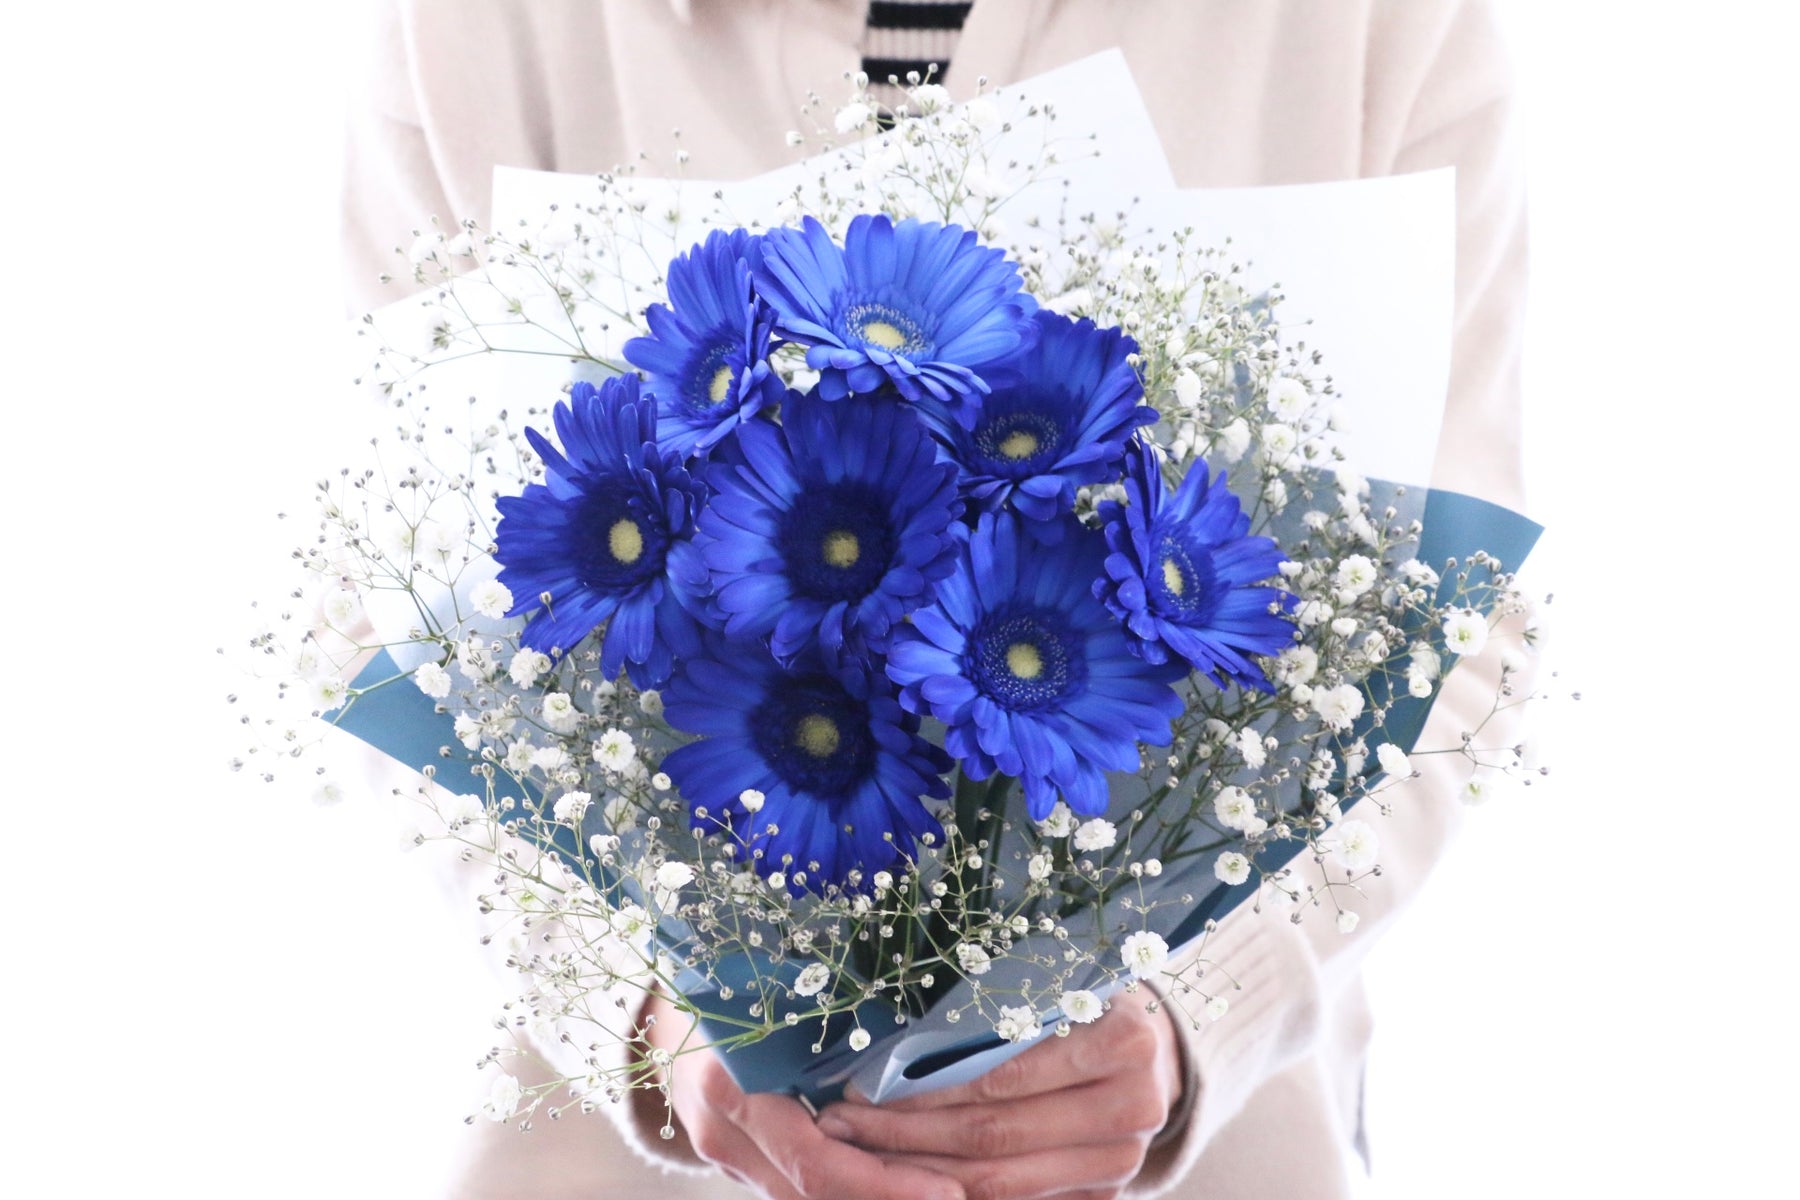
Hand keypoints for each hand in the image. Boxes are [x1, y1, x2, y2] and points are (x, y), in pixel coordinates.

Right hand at [642, 992, 966, 1199]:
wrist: (663, 996)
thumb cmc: (731, 977)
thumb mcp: (777, 988)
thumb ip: (834, 1020)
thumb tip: (923, 1038)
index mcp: (732, 1085)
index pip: (816, 1162)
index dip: (885, 1184)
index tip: (951, 1187)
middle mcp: (723, 1131)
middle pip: (814, 1194)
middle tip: (959, 1195)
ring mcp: (724, 1154)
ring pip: (805, 1199)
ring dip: (874, 1198)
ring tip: (942, 1188)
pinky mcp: (735, 1161)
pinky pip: (797, 1188)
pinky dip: (850, 1187)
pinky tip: (901, 1181)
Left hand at [814, 989, 1184, 1199]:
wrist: (1151, 1046)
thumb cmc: (1081, 998)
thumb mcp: (1049, 985)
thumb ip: (992, 1013)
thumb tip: (889, 1043)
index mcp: (1121, 1043)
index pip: (1000, 1077)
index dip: (925, 1088)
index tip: (862, 1086)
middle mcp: (1133, 1107)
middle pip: (995, 1135)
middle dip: (907, 1134)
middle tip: (843, 1123)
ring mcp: (1123, 1160)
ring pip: (1000, 1180)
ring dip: (918, 1168)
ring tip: (860, 1150)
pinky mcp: (1106, 1192)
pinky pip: (1017, 1199)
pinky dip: (953, 1187)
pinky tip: (907, 1172)